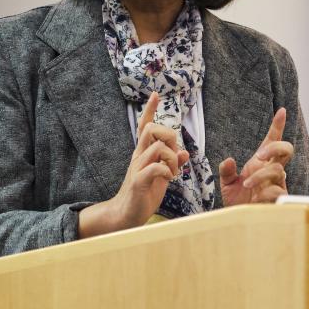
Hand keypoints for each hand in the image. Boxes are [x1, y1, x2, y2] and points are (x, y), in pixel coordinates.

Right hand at [79, 93, 188, 235]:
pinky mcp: (139, 182)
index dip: (150, 110)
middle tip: (174, 155)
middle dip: (169, 135)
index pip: (144, 126)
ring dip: (171, 157)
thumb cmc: (143, 194)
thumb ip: (171, 163)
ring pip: (156, 146)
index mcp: (144, 153)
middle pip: (151, 128)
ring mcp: (137, 168)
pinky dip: (167, 170)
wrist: (125, 214)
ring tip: (173, 173)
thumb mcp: (161, 176)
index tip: (156, 94)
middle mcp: (139, 156)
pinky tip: (168, 179)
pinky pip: (155, 167)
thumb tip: (184, 153)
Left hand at [219, 107, 293, 206]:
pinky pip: (278, 190)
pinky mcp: (278, 199)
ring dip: (262, 175)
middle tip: (259, 155)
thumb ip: (226, 170)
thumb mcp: (227, 183)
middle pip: (286, 149)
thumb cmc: (237, 200)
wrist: (239, 220)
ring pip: (279, 170)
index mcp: (261, 162)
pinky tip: (256, 197)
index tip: (281, 111)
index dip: (277, 126)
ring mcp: (277, 184)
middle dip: (276, 147)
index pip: (272, 140)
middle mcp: (272, 170)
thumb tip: (229, 160)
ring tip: (247, 184)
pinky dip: (265, 191)